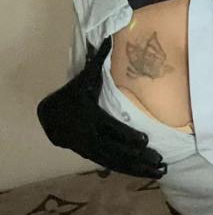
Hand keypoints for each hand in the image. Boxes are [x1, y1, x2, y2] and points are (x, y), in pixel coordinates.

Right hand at [37, 66, 166, 179]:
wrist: (49, 117)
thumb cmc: (72, 94)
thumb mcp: (83, 78)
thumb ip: (97, 61)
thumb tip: (106, 39)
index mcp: (90, 116)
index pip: (111, 128)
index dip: (127, 136)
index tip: (145, 141)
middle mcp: (90, 136)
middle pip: (117, 150)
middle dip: (140, 158)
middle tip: (161, 162)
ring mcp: (91, 149)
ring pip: (117, 162)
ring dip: (139, 169)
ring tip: (161, 172)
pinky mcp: (92, 156)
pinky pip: (112, 165)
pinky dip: (130, 170)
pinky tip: (146, 174)